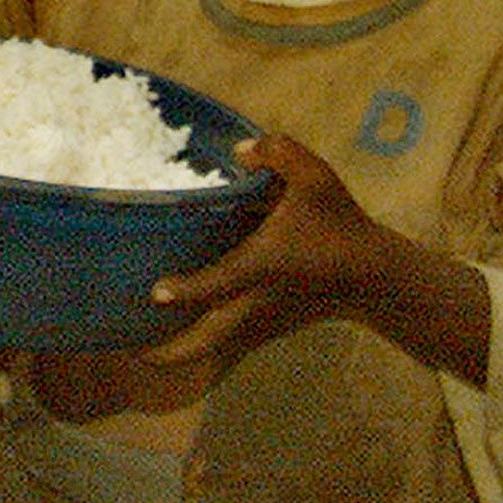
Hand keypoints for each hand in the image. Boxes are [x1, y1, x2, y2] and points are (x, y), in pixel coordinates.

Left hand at [136, 135, 399, 377]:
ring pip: (212, 348)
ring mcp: (260, 320)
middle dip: (168, 354)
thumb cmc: (340, 226)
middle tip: (128, 351)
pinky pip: (222, 341)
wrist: (374, 276)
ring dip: (177, 352)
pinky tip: (168, 330)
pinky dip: (196, 343)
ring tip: (135, 346)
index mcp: (263, 265)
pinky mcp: (266, 325)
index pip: (221, 283)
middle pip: (206, 342)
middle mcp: (255, 300)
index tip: (155, 293)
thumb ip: (279, 152)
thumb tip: (240, 149)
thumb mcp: (316, 177)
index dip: (188, 290)